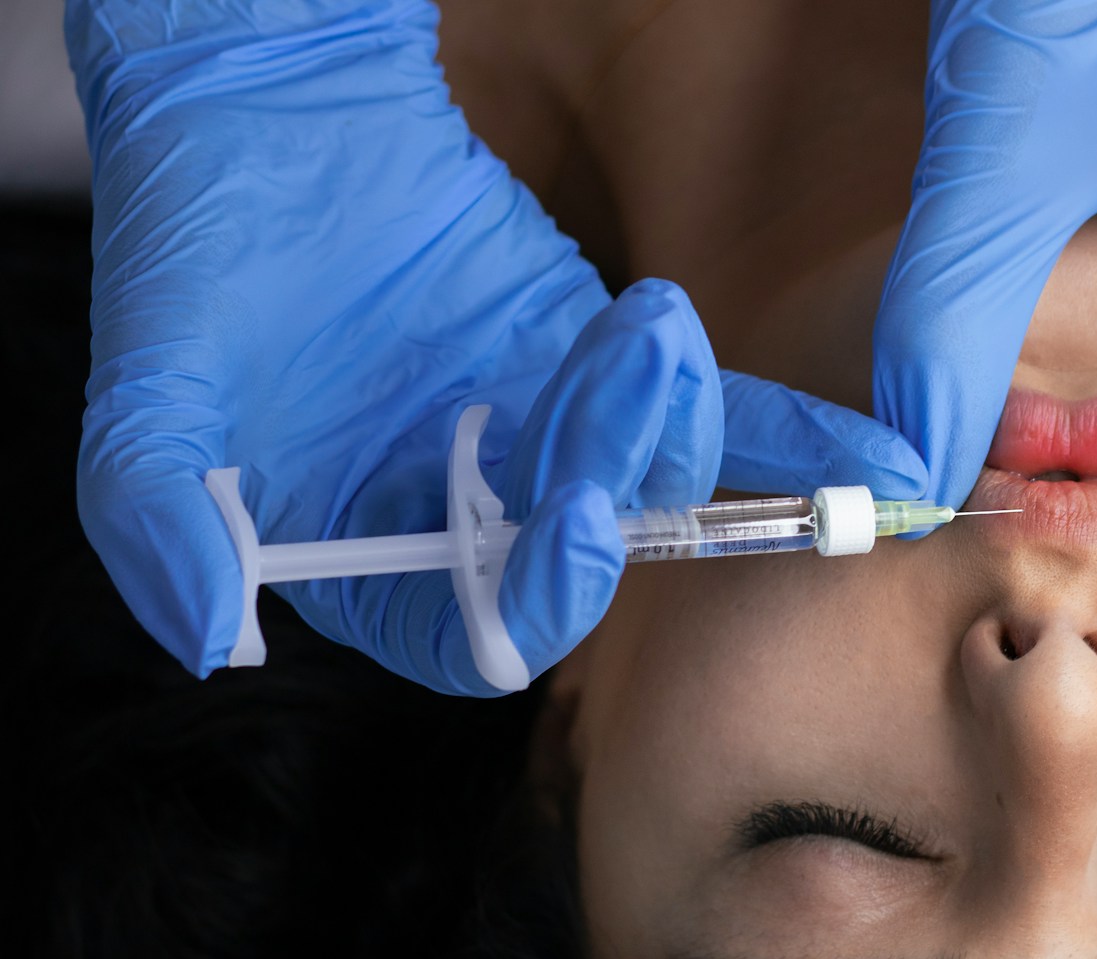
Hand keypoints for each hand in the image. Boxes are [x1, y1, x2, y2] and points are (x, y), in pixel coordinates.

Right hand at [68, 0, 921, 694]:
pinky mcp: (609, 363)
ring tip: (641, 322)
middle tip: (615, 379)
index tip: (576, 518)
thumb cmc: (194, 249)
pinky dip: (796, 437)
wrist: (267, 107)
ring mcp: (551, 440)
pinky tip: (878, 456)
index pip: (478, 632)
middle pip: (585, 560)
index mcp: (375, 561)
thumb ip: (159, 523)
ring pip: (653, 481)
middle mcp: (477, 519)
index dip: (536, 598)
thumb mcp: (148, 394)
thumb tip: (213, 641)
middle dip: (614, 482)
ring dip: (670, 420)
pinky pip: (715, 414)